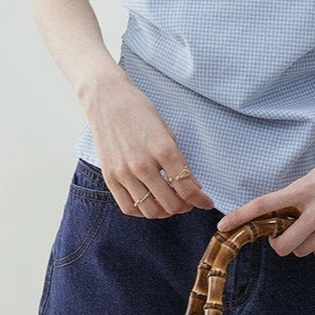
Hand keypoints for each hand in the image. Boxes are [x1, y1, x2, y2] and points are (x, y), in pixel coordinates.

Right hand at [84, 69, 214, 218]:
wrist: (108, 101)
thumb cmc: (141, 113)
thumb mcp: (167, 133)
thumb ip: (180, 162)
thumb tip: (194, 187)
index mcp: (162, 149)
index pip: (186, 187)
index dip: (200, 200)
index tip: (207, 203)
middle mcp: (142, 164)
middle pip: (170, 203)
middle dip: (185, 207)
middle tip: (190, 202)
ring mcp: (124, 173)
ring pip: (150, 210)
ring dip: (166, 212)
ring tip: (172, 204)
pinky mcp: (109, 178)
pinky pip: (129, 207)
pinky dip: (143, 211)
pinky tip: (151, 204)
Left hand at [215, 136, 314, 260]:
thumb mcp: (310, 177)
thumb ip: (293, 197)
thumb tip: (274, 217)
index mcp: (303, 190)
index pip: (264, 206)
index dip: (240, 217)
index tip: (223, 227)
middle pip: (283, 245)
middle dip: (279, 242)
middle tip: (283, 233)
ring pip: (302, 252)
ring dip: (303, 242)